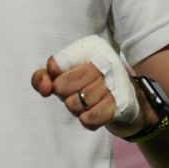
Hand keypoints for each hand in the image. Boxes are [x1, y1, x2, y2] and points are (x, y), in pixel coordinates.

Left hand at [31, 56, 146, 134]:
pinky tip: (91, 112)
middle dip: (63, 94)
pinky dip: (86, 119)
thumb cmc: (88, 82)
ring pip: (74, 104)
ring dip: (75, 108)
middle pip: (61, 86)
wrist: (124, 97)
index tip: (58, 80)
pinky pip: (89, 118)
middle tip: (75, 92)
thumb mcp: (63, 74)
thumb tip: (44, 87)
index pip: (54, 65)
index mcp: (89, 48)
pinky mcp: (119, 105)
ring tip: (85, 102)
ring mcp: (112, 83)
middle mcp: (103, 62)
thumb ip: (43, 77)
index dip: (52, 78)